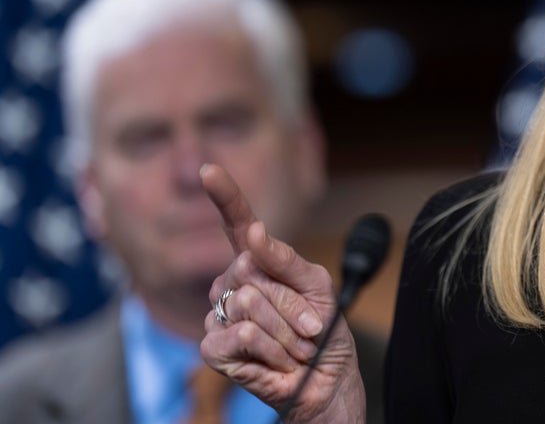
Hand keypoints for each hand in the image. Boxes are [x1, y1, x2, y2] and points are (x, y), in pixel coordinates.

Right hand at [199, 163, 365, 422]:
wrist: (328, 381)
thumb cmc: (323, 332)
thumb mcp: (319, 287)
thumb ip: (286, 259)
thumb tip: (253, 233)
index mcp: (258, 264)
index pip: (237, 224)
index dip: (225, 197)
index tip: (209, 170)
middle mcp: (234, 285)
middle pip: (252, 269)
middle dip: (293, 301)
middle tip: (307, 326)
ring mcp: (221, 316)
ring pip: (249, 303)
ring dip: (287, 330)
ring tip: (295, 346)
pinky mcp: (216, 349)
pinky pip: (241, 334)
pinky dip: (272, 348)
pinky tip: (278, 361)